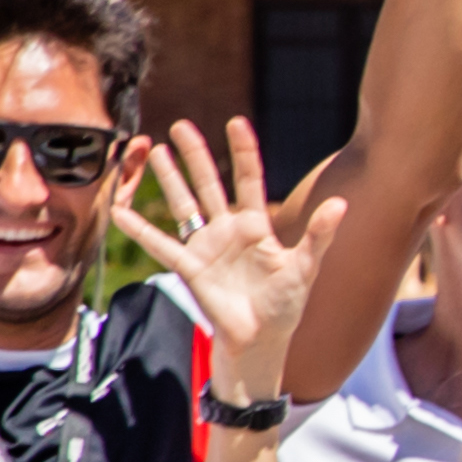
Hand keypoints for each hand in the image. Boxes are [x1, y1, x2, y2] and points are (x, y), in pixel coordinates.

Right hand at [106, 120, 349, 398]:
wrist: (261, 338)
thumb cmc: (285, 303)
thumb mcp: (305, 267)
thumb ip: (319, 235)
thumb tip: (342, 204)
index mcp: (256, 225)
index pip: (248, 180)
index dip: (243, 152)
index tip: (236, 122)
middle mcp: (228, 230)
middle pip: (209, 184)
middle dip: (195, 155)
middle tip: (180, 125)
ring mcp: (206, 246)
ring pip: (184, 205)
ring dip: (169, 179)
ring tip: (153, 150)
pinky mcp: (190, 267)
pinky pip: (161, 245)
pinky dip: (140, 230)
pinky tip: (120, 211)